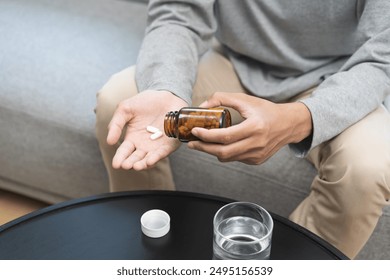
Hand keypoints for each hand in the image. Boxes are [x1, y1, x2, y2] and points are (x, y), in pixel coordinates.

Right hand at [107, 90, 186, 169]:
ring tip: (136, 166)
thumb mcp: (125, 109)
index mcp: (132, 138)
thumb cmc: (145, 102)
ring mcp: (156, 146)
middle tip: (125, 165)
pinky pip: (162, 153)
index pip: (124, 151)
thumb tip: (109, 142)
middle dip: (130, 163)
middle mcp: (144, 145)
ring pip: (148, 159)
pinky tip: (149, 161)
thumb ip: (116, 124)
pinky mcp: (169, 144)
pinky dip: (156, 158)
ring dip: (142, 164)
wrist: (166, 94)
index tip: (116, 164)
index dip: (119, 158)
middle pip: (135, 158)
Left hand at [187, 92, 311, 164]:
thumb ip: (222, 98)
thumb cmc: (266, 110)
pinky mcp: (257, 161)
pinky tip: (222, 145)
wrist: (288, 124)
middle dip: (204, 148)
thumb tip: (202, 106)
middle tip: (192, 143)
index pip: (225, 136)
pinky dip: (225, 153)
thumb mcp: (245, 100)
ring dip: (212, 151)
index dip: (207, 136)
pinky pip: (235, 159)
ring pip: (227, 158)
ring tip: (203, 143)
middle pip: (223, 152)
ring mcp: (257, 155)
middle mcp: (256, 144)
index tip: (194, 131)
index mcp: (254, 127)